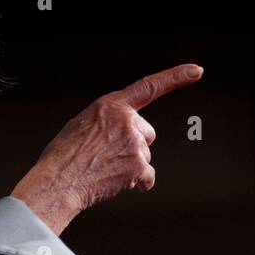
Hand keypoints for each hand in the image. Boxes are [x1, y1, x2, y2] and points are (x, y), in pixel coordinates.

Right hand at [11, 63, 203, 234]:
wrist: (58, 181)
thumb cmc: (63, 157)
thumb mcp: (81, 125)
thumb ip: (106, 122)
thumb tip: (117, 135)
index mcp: (110, 106)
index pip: (149, 86)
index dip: (176, 77)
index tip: (196, 71)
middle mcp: (126, 121)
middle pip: (147, 133)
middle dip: (134, 145)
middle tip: (108, 156)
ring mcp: (134, 143)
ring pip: (145, 156)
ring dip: (130, 165)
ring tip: (104, 170)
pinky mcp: (138, 166)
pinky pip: (147, 176)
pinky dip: (136, 182)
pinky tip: (116, 183)